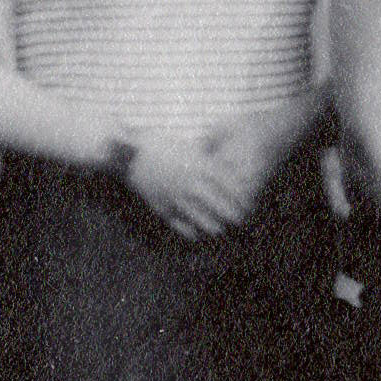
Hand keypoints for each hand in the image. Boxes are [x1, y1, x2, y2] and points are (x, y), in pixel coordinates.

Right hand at [115, 123, 246, 238]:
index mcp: (201, 167)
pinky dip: (196, 232)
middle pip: (224, 209)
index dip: (243, 199)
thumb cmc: (163, 148)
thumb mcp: (190, 149)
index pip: (232, 189)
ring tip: (221, 226)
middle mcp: (191, 185)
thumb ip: (210, 161)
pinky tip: (199, 230)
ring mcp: (178, 199)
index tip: (248, 204)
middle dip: (234, 215)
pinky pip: (187, 229)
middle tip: (238, 219)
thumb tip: (233, 166)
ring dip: (218, 226)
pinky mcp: (164, 210)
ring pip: (208, 223)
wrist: (131, 155)